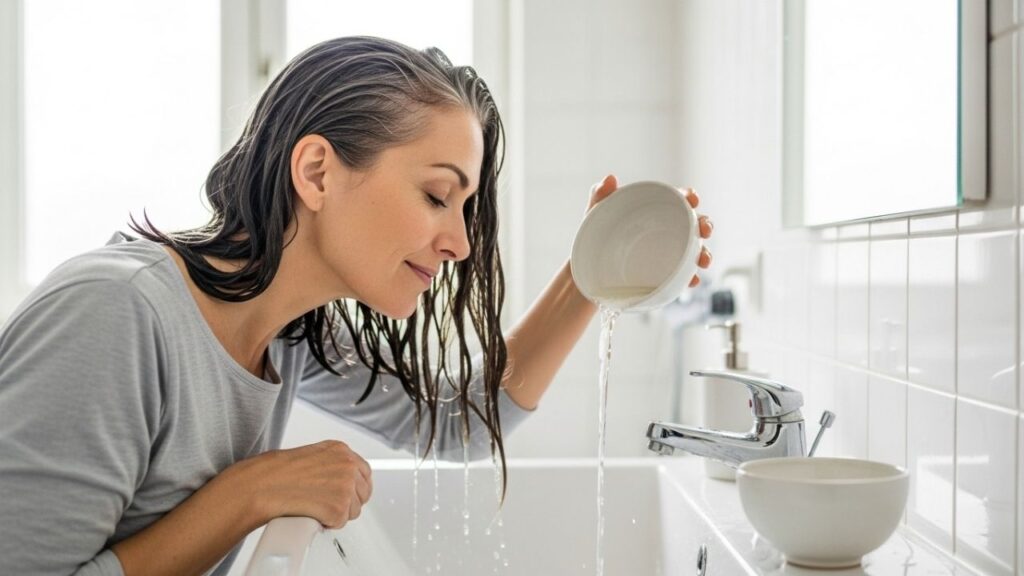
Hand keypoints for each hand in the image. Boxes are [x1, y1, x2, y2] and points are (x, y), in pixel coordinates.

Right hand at [226, 440, 372, 528]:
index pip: (364, 472)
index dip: (355, 487)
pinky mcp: (338, 508)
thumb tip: (338, 480)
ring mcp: (345, 487)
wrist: (262, 485)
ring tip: (314, 507)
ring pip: (354, 510)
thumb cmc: (277, 472)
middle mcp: (347, 466)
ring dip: (337, 514)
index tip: (348, 493)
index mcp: (341, 451)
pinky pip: (340, 523)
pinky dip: (326, 524)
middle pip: (363, 493)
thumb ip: (331, 466)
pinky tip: (311, 514)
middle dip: (348, 501)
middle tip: (327, 504)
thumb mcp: (312, 457)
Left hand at [586, 174, 713, 286]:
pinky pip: (682, 277)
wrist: (586, 270)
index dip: (690, 197)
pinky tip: (692, 281)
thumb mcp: (595, 214)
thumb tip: (610, 179)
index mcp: (654, 210)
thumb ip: (600, 195)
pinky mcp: (664, 277)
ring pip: (694, 251)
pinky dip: (691, 278)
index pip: (678, 200)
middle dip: (705, 225)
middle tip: (705, 230)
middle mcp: (666, 231)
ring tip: (703, 261)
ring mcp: (667, 254)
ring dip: (704, 254)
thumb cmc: (594, 235)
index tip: (692, 199)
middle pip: (694, 224)